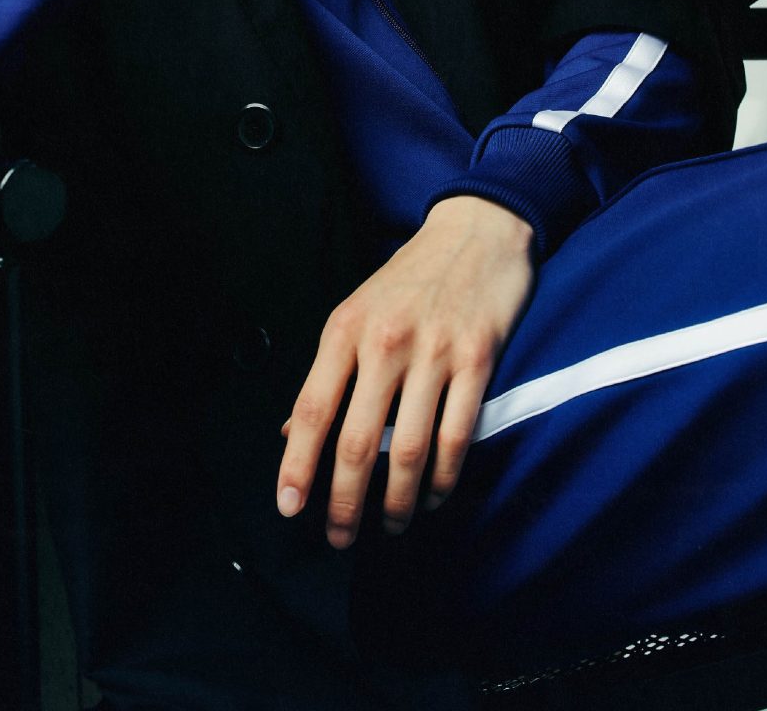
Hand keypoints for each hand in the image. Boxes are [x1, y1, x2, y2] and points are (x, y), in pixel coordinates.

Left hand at [276, 196, 536, 546]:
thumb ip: (329, 371)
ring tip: (389, 525)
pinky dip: (443, 478)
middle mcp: (385, 342)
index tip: (289, 507)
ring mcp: (433, 352)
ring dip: (395, 501)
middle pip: (356, 441)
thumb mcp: (356, 311)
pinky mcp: (477, 360)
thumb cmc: (409, 278)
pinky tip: (432, 497)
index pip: (311, 409)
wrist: (476, 230)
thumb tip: (292, 430)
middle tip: (339, 537)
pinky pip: (455, 435)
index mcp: (345, 330)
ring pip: (408, 448)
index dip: (297, 465)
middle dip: (344, 501)